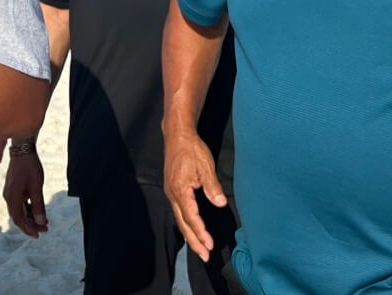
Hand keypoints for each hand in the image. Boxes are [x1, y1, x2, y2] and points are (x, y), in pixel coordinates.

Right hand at [3, 150, 47, 237]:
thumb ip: (38, 205)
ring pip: (20, 211)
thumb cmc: (30, 167)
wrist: (23, 150)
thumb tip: (41, 222)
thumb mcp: (36, 187)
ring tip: (44, 221)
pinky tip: (38, 211)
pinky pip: (20, 203)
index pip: (19, 219)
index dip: (29, 229)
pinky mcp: (14, 189)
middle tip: (45, 229)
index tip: (39, 235)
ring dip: (31, 217)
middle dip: (31, 225)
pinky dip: (29, 209)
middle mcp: (8, 197)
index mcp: (12, 198)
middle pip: (18, 217)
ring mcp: (10, 193)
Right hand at [163, 124, 225, 261]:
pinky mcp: (172, 189)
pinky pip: (179, 212)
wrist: (177, 135)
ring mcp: (170, 192)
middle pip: (183, 223)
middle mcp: (172, 194)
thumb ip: (212, 186)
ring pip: (180, 219)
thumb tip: (221, 203)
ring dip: (190, 235)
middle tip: (205, 256)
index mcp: (179, 189)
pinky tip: (192, 230)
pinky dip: (186, 224)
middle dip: (194, 241)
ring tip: (200, 249)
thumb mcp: (205, 166)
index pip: (191, 217)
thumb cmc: (192, 149)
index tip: (210, 245)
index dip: (201, 232)